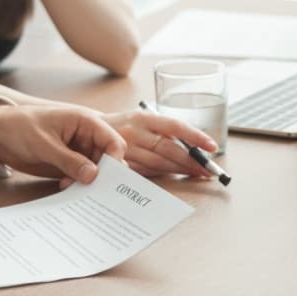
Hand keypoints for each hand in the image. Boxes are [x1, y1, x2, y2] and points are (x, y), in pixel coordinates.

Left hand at [0, 103, 126, 184]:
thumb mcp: (44, 144)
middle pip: (107, 159)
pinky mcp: (67, 165)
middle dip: (103, 176)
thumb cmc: (20, 127)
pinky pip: (80, 177)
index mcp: (85, 123)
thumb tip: (93, 176)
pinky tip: (69, 192)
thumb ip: (69, 160)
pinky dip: (78, 186)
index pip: (112, 141)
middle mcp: (85, 138)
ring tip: (79, 194)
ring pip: (95, 171)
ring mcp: (77, 152)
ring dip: (90, 183)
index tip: (110, 178)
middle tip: (96, 193)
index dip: (116, 159)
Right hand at [102, 111, 217, 177]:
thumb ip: (160, 131)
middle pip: (169, 149)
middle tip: (209, 170)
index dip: (194, 136)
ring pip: (158, 163)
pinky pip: (145, 173)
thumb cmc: (121, 126)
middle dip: (191, 161)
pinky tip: (175, 177)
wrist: (85, 133)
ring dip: (180, 171)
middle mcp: (134, 133)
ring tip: (198, 175)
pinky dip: (161, 176)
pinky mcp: (120, 166)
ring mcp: (125, 151)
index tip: (211, 146)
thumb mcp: (139, 120)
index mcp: (142, 118)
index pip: (174, 126)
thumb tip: (192, 147)